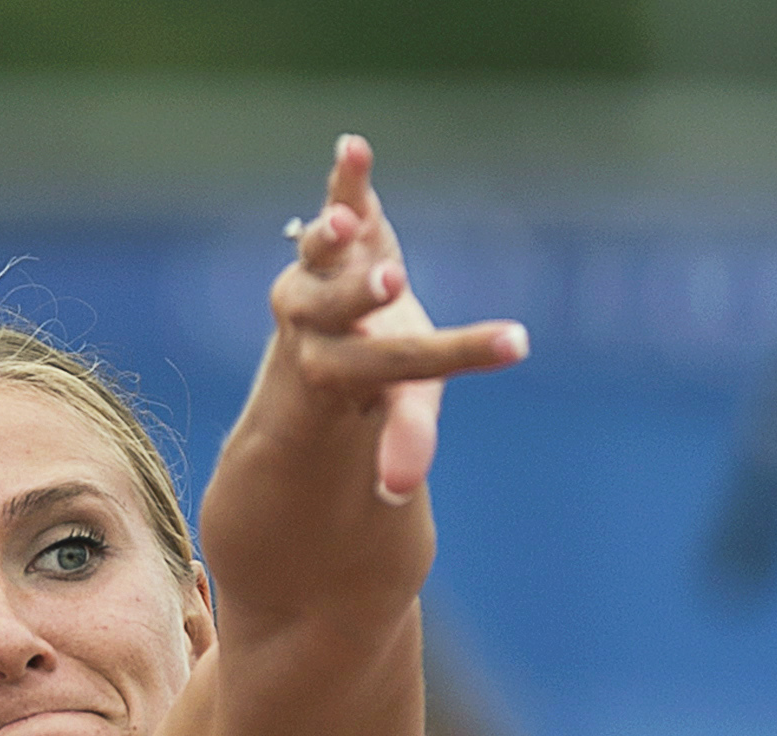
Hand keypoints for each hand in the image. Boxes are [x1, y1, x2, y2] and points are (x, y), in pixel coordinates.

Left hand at [271, 134, 527, 500]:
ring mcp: (315, 274)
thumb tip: (394, 491)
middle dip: (361, 296)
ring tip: (342, 223)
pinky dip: (346, 178)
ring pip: (317, 257)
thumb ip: (401, 439)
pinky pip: (335, 202)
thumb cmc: (372, 378)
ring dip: (332, 236)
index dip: (455, 355)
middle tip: (392, 281)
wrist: (323, 338)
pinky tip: (352, 147)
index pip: (395, 366)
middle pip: (336, 311)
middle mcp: (316, 323)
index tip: (516, 344)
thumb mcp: (394, 407)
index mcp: (338, 372)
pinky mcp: (331, 233)